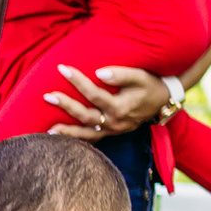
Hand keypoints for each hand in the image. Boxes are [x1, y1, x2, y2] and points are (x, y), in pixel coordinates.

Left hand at [41, 64, 171, 140]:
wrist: (163, 102)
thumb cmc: (150, 85)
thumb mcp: (140, 77)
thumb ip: (121, 74)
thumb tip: (99, 72)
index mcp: (120, 107)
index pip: (94, 94)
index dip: (77, 81)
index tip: (62, 69)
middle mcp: (114, 122)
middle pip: (85, 116)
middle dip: (66, 106)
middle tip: (48, 95)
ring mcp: (112, 131)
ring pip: (86, 135)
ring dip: (66, 132)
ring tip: (47, 130)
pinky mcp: (110, 134)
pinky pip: (91, 140)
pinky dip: (76, 141)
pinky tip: (61, 139)